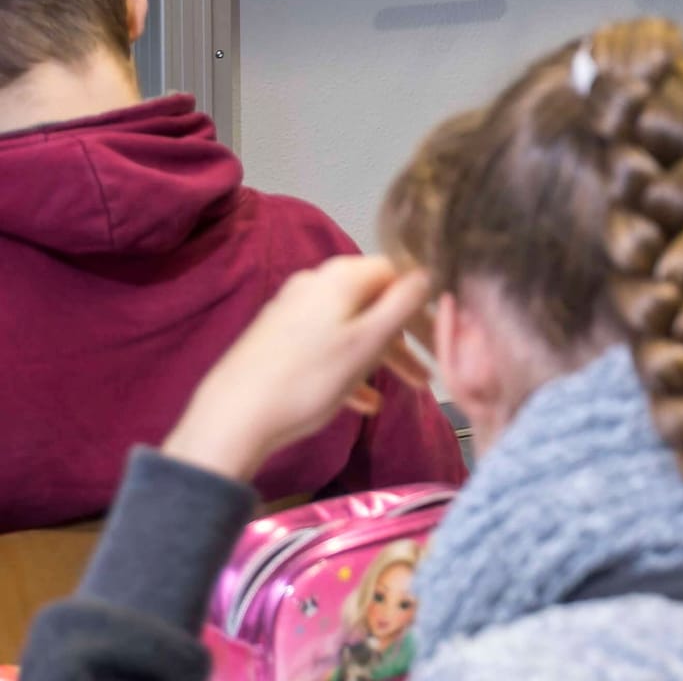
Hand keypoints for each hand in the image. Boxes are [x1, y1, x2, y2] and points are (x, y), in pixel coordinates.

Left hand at [163, 257, 432, 483]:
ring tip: (407, 391)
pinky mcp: (279, 339)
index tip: (442, 333)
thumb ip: (402, 303)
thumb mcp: (367, 342)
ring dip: (384, 358)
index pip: (397, 271)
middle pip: (375, 302)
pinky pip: (328, 347)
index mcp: (340, 278)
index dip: (424, 300)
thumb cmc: (309, 379)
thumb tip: (427, 272)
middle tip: (429, 372)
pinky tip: (363, 404)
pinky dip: (351, 369)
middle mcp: (316, 285)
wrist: (232, 418)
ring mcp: (294, 311)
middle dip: (406, 339)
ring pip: (353, 328)